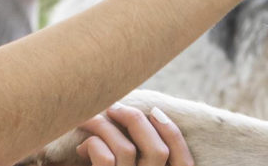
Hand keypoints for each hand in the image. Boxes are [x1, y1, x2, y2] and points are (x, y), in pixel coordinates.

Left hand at [73, 103, 192, 165]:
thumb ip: (143, 158)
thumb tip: (144, 121)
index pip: (185, 164)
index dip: (174, 135)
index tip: (155, 111)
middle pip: (158, 151)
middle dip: (136, 120)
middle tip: (115, 108)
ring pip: (126, 149)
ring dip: (105, 126)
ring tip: (91, 120)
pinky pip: (105, 159)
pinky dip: (93, 144)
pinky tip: (82, 148)